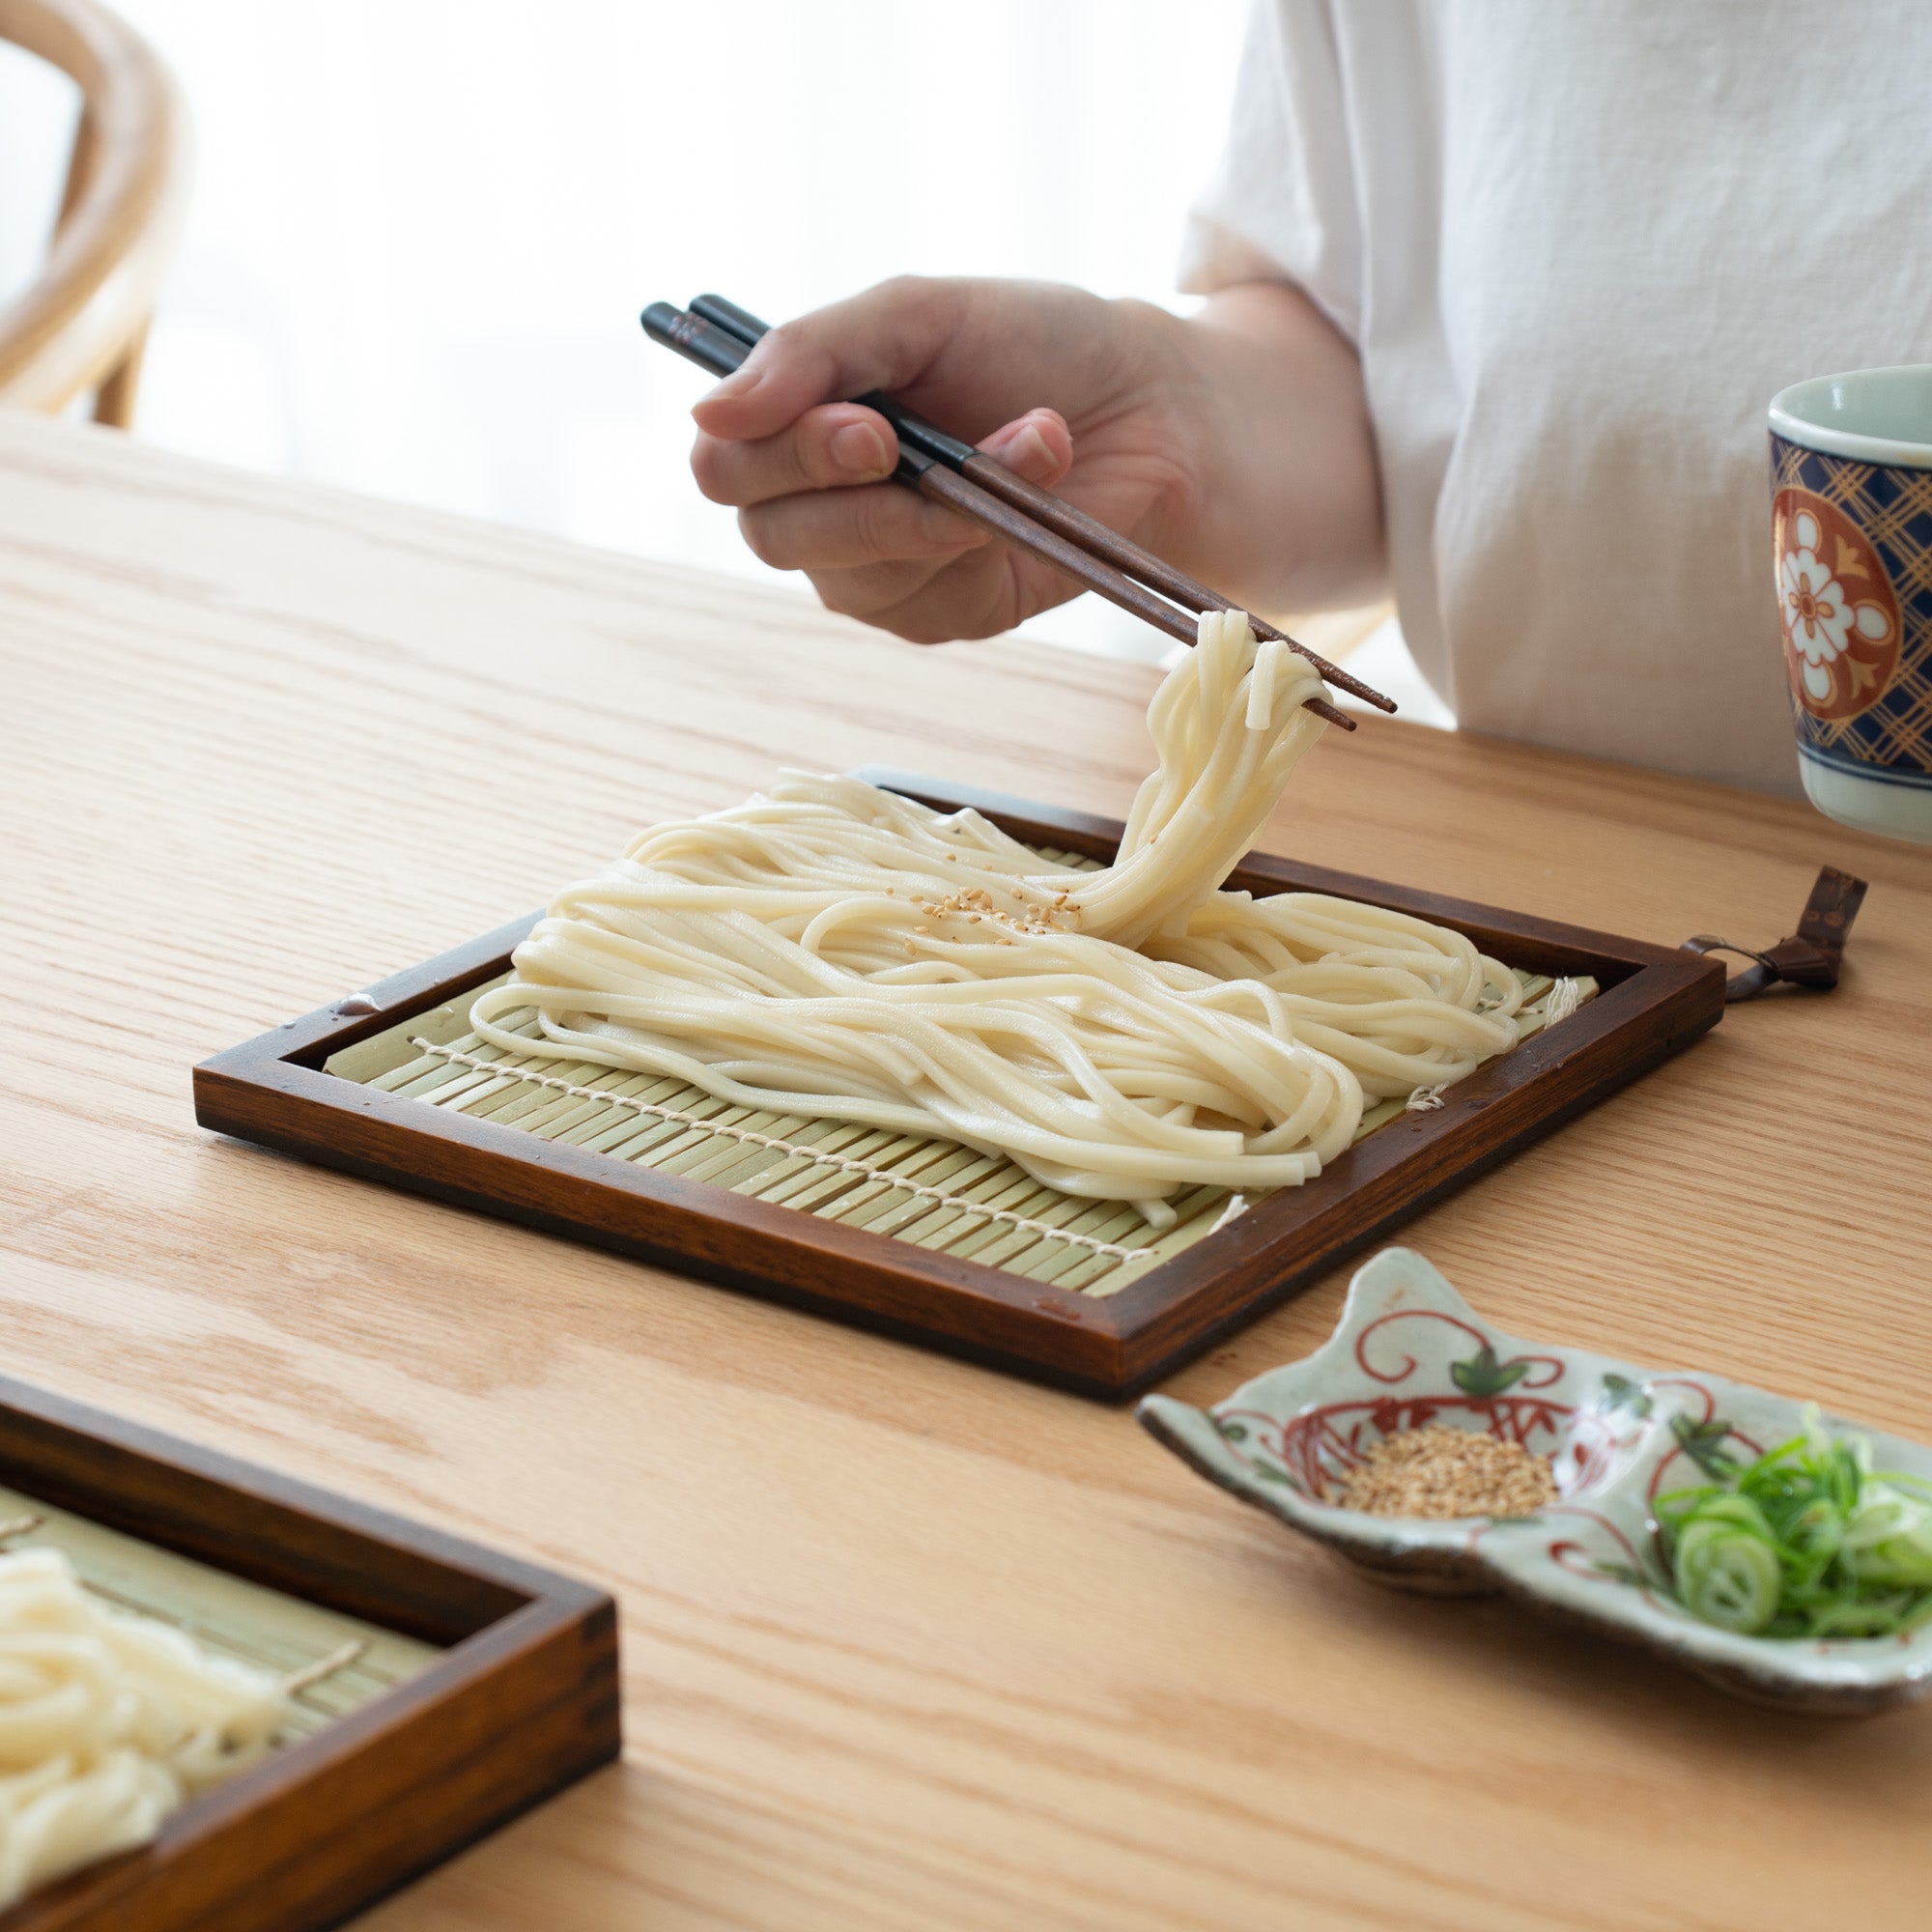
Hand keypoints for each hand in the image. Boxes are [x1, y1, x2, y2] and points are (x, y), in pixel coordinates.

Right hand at [688, 278, 1206, 641]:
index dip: (773, 450)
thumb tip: (708, 412)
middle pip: (768, 533)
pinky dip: (981, 534)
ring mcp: (882, 574)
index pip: (725, 463)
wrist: (1158, 401)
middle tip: (906, 445)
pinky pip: (927, 598)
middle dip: (843, 490)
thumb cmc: (1034, 346)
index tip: (858, 421)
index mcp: (801, 427)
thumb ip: (811, 351)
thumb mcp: (916, 314)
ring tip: (1025, 439)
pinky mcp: (949, 616)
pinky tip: (1036, 485)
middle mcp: (824, 509)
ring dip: (934, 506)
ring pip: (848, 575)